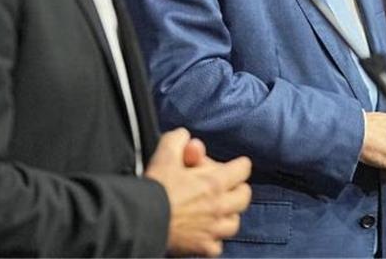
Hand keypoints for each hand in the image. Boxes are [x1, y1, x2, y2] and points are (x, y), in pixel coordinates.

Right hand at [145, 128, 251, 256]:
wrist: (141, 219)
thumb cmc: (155, 187)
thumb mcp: (165, 153)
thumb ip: (179, 139)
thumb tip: (186, 137)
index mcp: (214, 182)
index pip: (243, 169)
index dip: (236, 164)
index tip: (227, 166)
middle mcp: (219, 207)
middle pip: (244, 196)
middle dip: (236, 189)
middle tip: (222, 187)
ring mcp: (212, 229)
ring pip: (234, 222)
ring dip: (228, 215)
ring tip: (215, 210)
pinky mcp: (201, 247)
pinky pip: (217, 246)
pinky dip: (213, 240)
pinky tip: (203, 232)